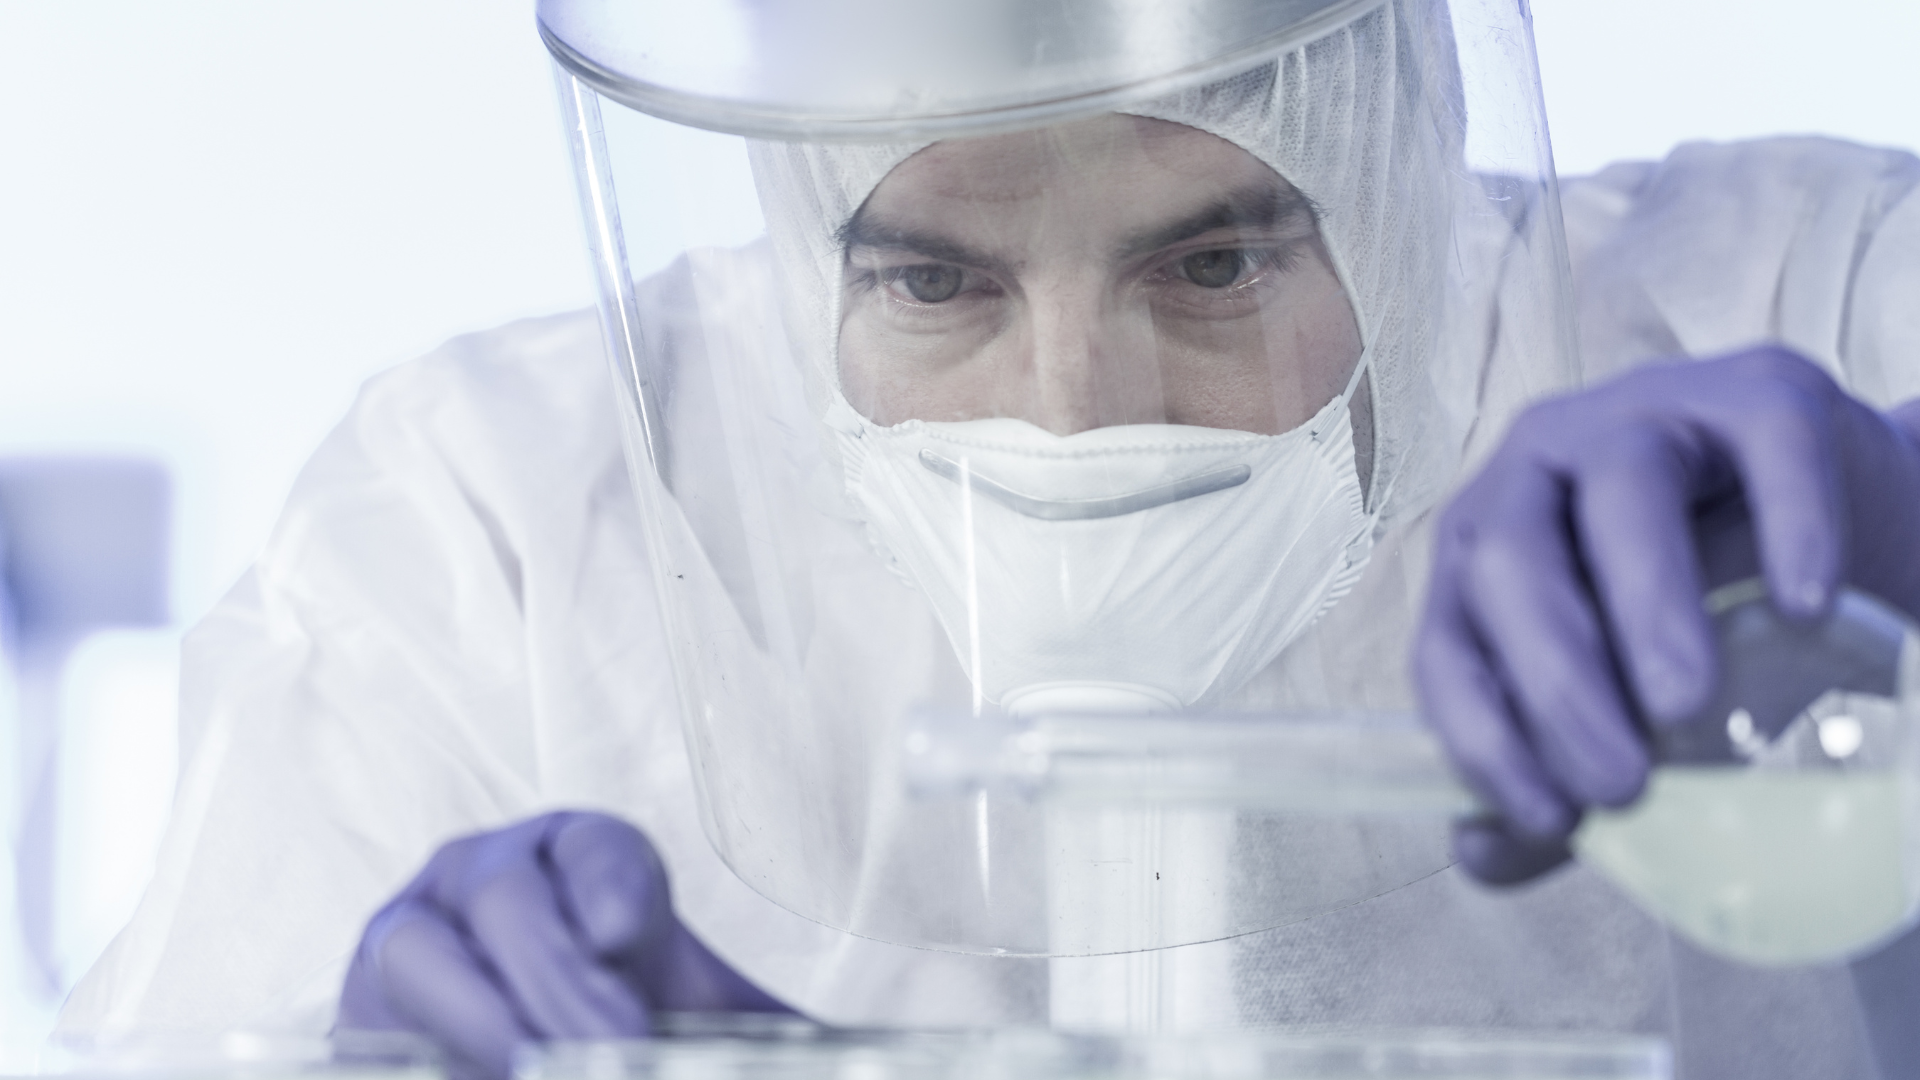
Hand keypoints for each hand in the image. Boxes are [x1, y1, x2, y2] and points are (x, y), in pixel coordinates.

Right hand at [336, 811, 791, 1079]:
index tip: (628, 936)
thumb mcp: (704, 1016)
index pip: (596, 850)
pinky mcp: (358, 1012)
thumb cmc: (630, 1023)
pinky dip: (428, 1051)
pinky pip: (369, 1025)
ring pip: (416, 951)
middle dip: (559, 979)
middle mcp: (484, 877)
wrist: (544, 1049)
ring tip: (531, 1066)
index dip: (610, 886)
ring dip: (479, 1016)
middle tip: (614, 1047)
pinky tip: (478, 1074)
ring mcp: (408, 937)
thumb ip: (762, 1029)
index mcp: (577, 858)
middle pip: (508, 901)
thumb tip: (861, 1054)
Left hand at [1414, 346, 1919, 883]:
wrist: (1847, 540)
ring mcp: (1646, 413)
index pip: (1446, 639)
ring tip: (1685, 705)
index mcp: (1487, 549)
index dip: (1481, 732)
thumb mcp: (1624, 699)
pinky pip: (1766, 449)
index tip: (1549, 818)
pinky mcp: (1759, 392)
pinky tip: (1802, 607)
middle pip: (1510, 561)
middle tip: (1624, 779)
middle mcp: (1539, 468)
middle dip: (1555, 682)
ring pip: (1618, 492)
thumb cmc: (1711, 621)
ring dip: (1644, 606)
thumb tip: (1482, 854)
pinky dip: (1784, 528)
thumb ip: (1554, 767)